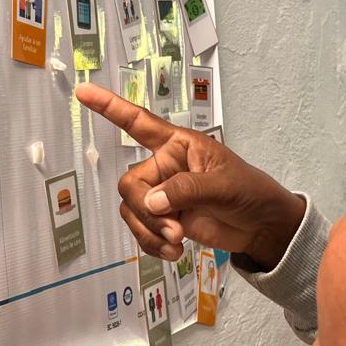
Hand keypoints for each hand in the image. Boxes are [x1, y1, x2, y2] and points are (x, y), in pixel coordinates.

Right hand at [75, 83, 303, 266]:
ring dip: (149, 232)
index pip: (139, 122)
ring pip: (132, 210)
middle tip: (174, 230)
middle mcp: (164, 166)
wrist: (262, 227)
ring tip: (177, 243)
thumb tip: (152, 202)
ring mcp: (163, 195)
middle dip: (145, 211)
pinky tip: (173, 252)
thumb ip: (187, 190)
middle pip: (130, 184)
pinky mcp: (165, 219)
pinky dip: (152, 244)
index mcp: (178, 145)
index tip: (83, 92)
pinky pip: (141, 230)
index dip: (110, 107)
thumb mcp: (223, 185)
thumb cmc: (249, 192)